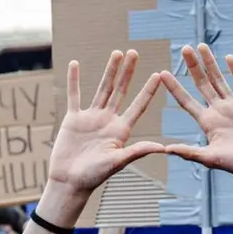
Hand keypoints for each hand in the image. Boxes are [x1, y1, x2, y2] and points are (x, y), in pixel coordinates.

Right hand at [47, 50, 164, 193]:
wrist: (70, 181)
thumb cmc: (94, 176)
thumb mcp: (118, 162)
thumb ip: (138, 151)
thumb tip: (163, 148)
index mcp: (121, 130)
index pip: (138, 106)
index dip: (148, 90)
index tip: (159, 75)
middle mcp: (108, 121)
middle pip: (121, 91)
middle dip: (128, 72)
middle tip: (135, 52)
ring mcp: (91, 118)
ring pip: (101, 88)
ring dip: (108, 71)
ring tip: (116, 53)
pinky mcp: (73, 119)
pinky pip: (74, 96)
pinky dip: (74, 80)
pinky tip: (75, 64)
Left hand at [160, 44, 232, 182]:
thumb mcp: (210, 158)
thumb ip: (189, 152)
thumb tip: (166, 149)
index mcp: (206, 122)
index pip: (186, 101)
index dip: (175, 87)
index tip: (162, 73)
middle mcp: (218, 111)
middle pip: (202, 83)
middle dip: (193, 66)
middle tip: (183, 48)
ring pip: (220, 79)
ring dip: (211, 62)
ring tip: (202, 45)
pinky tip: (228, 57)